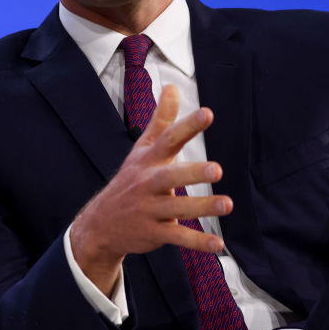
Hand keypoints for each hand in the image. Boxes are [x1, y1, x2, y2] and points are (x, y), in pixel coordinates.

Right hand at [69, 85, 232, 294]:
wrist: (101, 223)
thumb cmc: (131, 180)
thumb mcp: (143, 149)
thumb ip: (161, 119)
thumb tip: (171, 85)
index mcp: (149, 160)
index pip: (169, 139)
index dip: (188, 126)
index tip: (208, 113)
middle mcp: (148, 183)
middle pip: (170, 176)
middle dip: (192, 173)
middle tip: (217, 170)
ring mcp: (149, 209)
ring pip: (177, 208)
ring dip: (202, 207)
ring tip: (227, 204)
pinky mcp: (153, 233)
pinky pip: (177, 237)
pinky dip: (197, 242)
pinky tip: (218, 245)